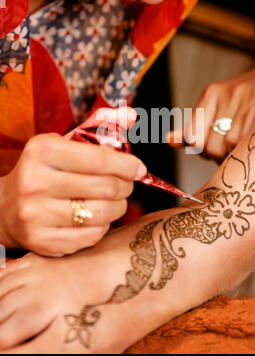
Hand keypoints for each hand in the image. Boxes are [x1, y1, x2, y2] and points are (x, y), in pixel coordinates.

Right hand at [0, 107, 146, 255]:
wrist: (5, 207)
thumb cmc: (44, 170)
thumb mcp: (64, 143)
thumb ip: (98, 127)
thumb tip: (131, 115)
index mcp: (42, 151)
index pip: (98, 159)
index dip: (126, 165)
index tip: (139, 168)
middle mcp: (34, 182)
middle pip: (105, 187)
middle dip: (125, 186)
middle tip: (127, 185)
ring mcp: (36, 215)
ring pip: (102, 214)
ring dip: (119, 207)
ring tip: (116, 200)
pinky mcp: (42, 241)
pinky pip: (91, 236)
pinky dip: (103, 226)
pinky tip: (98, 217)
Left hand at [167, 63, 254, 161]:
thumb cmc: (243, 97)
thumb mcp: (216, 106)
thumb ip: (194, 126)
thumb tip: (170, 140)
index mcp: (210, 94)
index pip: (193, 137)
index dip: (201, 151)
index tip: (210, 150)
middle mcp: (225, 95)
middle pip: (211, 145)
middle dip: (218, 155)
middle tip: (227, 151)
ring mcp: (244, 101)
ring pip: (229, 145)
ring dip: (234, 154)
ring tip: (240, 147)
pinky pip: (246, 141)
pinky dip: (246, 148)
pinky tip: (250, 143)